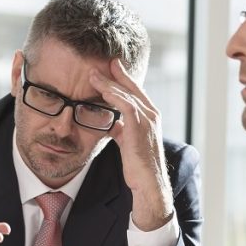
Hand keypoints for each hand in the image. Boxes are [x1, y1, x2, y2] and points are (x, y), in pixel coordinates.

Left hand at [90, 60, 172, 230]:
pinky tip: (101, 90)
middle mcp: (152, 115)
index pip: (136, 92)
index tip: (112, 67)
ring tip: (93, 74)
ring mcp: (147, 120)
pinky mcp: (140, 128)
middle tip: (104, 62)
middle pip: (132, 88)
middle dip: (117, 74)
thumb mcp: (128, 143)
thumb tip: (111, 125)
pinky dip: (113, 96)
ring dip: (109, 83)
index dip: (124, 78)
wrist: (148, 183)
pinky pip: (125, 105)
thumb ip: (122, 130)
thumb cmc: (138, 166)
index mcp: (150, 117)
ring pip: (126, 94)